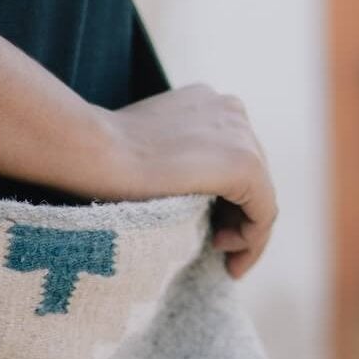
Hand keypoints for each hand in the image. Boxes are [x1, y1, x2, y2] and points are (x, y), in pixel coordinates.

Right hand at [87, 85, 277, 278]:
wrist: (94, 151)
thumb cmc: (104, 158)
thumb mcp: (147, 151)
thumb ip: (175, 160)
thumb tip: (186, 190)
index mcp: (206, 102)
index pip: (231, 158)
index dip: (227, 200)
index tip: (210, 232)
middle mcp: (230, 110)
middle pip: (251, 177)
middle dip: (238, 217)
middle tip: (216, 249)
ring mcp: (241, 134)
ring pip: (262, 195)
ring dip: (246, 232)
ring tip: (222, 256)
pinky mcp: (244, 164)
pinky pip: (265, 210)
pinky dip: (252, 239)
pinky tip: (227, 255)